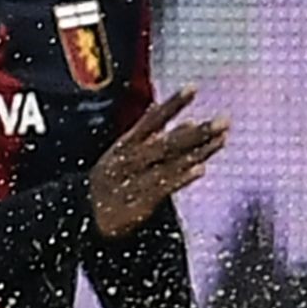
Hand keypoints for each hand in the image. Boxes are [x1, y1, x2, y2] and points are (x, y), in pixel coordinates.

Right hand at [87, 88, 226, 237]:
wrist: (83, 219)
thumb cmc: (112, 184)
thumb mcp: (126, 156)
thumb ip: (157, 140)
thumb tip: (188, 122)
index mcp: (126, 146)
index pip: (151, 121)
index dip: (171, 105)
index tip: (193, 88)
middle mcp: (128, 161)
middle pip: (166, 143)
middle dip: (196, 132)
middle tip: (223, 121)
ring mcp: (131, 181)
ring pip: (168, 164)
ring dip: (197, 152)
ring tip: (221, 139)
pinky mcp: (136, 204)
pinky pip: (162, 189)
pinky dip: (181, 179)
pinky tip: (201, 170)